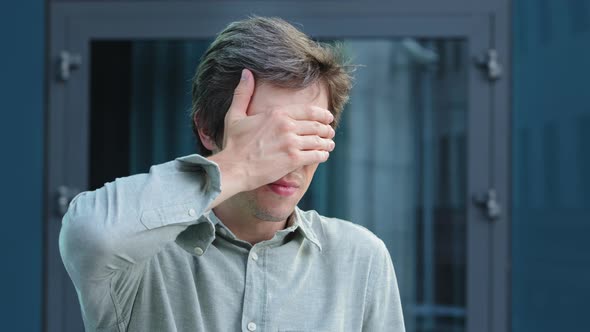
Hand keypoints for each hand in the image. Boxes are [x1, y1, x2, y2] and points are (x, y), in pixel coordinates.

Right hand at [208, 69, 334, 200]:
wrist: (233, 167)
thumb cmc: (233, 143)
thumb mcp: (235, 115)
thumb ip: (243, 93)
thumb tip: (246, 72)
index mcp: (277, 113)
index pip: (308, 111)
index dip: (322, 114)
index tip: (328, 117)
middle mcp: (287, 126)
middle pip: (316, 125)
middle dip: (327, 129)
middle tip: (330, 132)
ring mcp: (291, 143)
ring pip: (318, 141)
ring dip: (327, 143)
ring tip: (329, 145)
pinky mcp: (293, 160)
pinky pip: (315, 155)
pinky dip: (322, 155)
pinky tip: (323, 156)